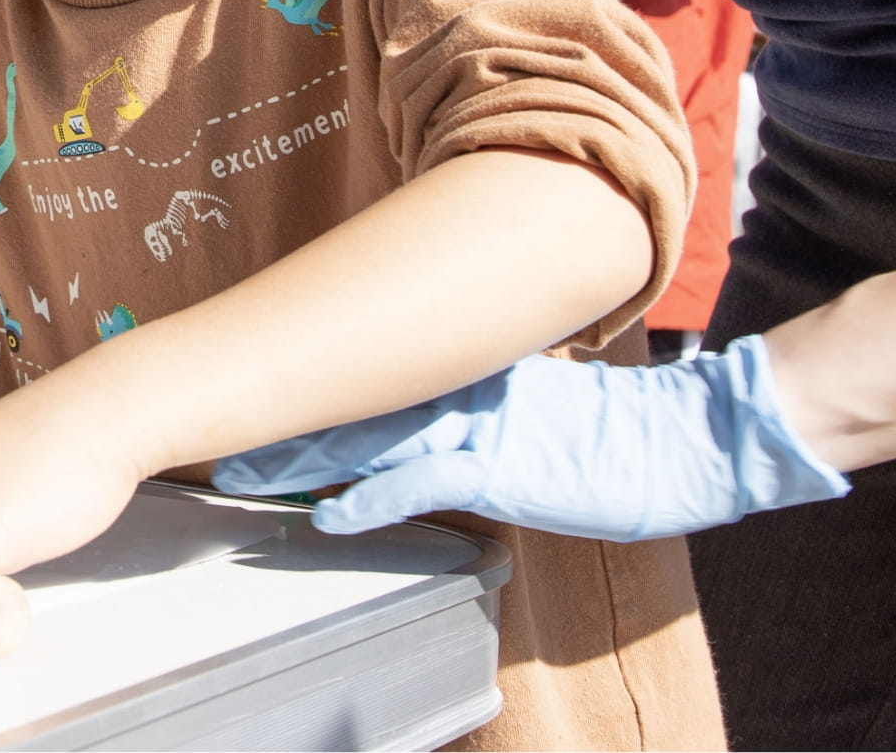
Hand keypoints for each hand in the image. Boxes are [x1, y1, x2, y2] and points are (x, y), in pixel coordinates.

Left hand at [211, 337, 850, 541]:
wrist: (687, 440)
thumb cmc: (609, 439)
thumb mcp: (523, 418)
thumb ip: (465, 412)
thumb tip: (406, 428)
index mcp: (458, 380)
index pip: (360, 382)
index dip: (299, 394)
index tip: (242, 400)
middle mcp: (454, 395)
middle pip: (343, 406)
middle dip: (275, 425)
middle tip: (209, 436)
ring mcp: (473, 428)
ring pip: (364, 440)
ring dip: (300, 461)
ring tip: (240, 476)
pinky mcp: (498, 467)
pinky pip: (420, 484)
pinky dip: (369, 501)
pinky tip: (328, 516)